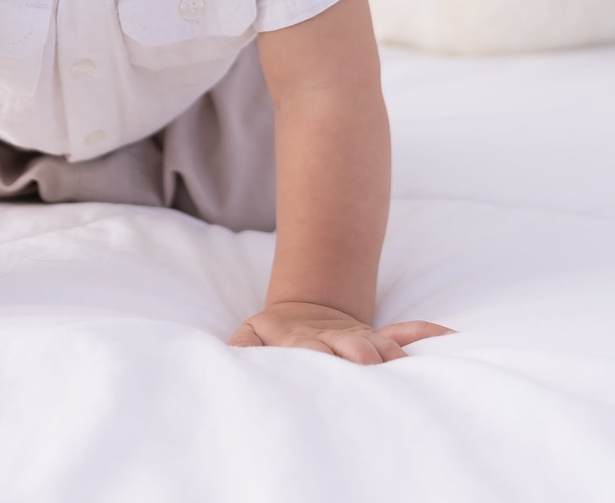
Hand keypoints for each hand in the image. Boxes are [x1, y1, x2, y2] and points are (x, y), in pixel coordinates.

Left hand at [227, 300, 456, 363]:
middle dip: (359, 351)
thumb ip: (242, 347)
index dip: (315, 351)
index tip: (323, 356)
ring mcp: (358, 339)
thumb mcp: (248, 340)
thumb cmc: (270, 342)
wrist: (296, 321)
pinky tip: (449, 336)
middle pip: (350, 343)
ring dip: (394, 350)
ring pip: (381, 342)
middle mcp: (336, 339)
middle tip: (369, 362)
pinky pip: (405, 333)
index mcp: (303, 340)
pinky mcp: (375, 342)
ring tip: (410, 361)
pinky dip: (425, 334)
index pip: (310, 346)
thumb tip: (234, 354)